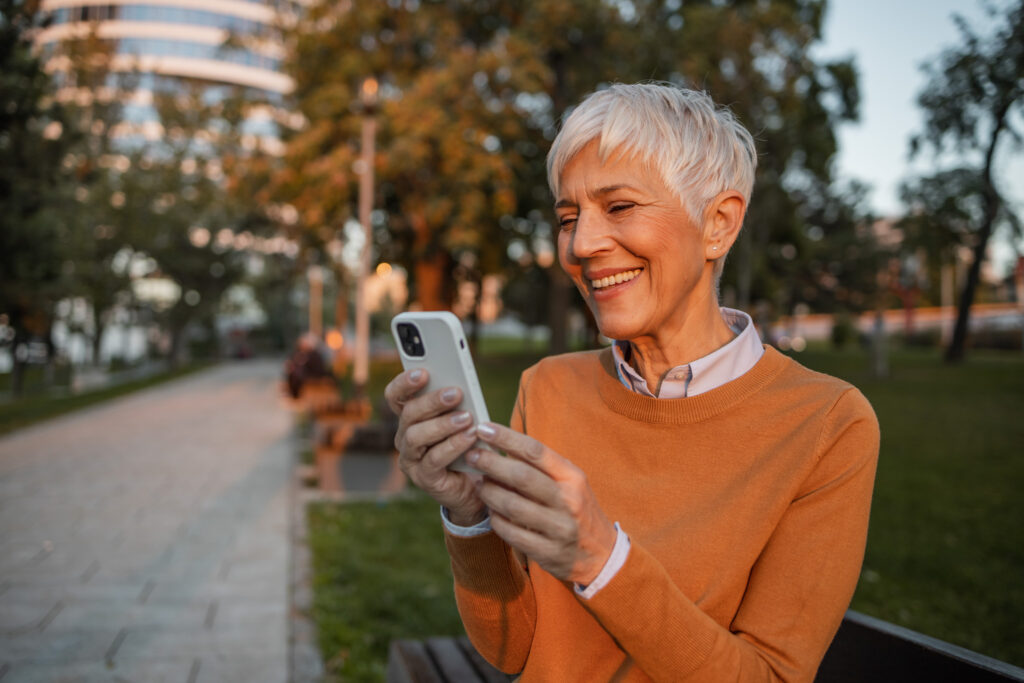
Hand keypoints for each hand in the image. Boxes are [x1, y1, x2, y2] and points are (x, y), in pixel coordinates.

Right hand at [384, 369, 485, 524]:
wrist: (476, 485)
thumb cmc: (468, 445)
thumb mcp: (462, 419)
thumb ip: (455, 404)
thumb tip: (458, 385)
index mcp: (410, 418)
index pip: (395, 396)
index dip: (404, 383)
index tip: (422, 372)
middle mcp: (404, 437)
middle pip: (409, 414)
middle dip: (432, 401)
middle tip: (456, 392)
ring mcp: (411, 459)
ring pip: (417, 436)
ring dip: (443, 424)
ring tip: (467, 417)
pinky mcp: (423, 478)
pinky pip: (434, 459)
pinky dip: (453, 446)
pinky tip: (470, 436)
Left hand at [467, 423, 616, 584]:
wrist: (601, 554)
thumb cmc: (577, 509)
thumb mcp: (569, 483)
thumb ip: (542, 467)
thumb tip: (502, 446)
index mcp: (572, 478)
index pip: (536, 451)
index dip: (507, 438)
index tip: (484, 429)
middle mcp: (568, 501)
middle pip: (522, 477)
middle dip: (491, 464)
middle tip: (473, 456)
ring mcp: (559, 528)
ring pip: (513, 506)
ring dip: (490, 493)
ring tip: (482, 485)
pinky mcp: (549, 553)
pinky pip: (512, 533)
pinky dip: (496, 520)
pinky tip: (492, 512)